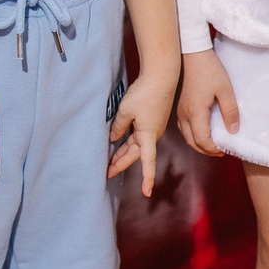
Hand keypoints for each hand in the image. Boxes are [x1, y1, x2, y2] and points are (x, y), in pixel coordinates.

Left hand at [108, 68, 177, 196]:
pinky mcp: (152, 118)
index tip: (146, 193)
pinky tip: (118, 140)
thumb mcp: (125, 111)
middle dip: (121, 163)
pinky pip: (138, 134)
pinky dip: (127, 140)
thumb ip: (118, 126)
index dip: (147, 178)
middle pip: (135, 154)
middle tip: (106, 173)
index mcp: (148, 136)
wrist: (162, 75)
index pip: (147, 163)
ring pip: (135, 144)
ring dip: (123, 152)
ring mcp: (153, 126)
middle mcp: (152, 134)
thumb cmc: (145, 93)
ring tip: (109, 161)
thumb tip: (113, 137)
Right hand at [177, 49, 238, 157]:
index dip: (214, 149)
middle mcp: (184, 115)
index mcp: (195, 112)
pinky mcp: (179, 107)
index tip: (226, 149)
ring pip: (187, 137)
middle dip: (207, 150)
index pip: (203, 141)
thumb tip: (233, 131)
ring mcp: (179, 111)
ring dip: (200, 144)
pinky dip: (193, 136)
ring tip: (214, 144)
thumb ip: (230, 111)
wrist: (192, 53)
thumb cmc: (210, 69)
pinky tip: (203, 132)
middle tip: (222, 151)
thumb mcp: (225, 89)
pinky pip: (184, 128)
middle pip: (193, 142)